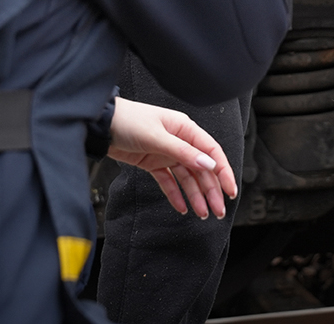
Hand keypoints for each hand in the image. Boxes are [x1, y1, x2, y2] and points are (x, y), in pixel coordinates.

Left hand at [107, 98, 236, 219]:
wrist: (102, 125)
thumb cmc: (128, 120)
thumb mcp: (157, 136)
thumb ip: (182, 151)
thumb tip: (208, 163)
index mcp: (185, 129)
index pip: (211, 152)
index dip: (223, 171)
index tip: (230, 190)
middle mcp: (179, 141)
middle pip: (202, 169)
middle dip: (211, 190)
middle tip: (218, 211)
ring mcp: (166, 153)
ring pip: (187, 178)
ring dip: (196, 195)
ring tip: (203, 214)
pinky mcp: (153, 163)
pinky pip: (169, 181)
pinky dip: (175, 195)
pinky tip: (182, 207)